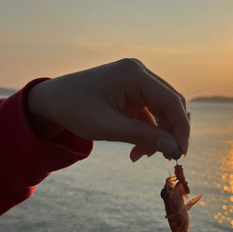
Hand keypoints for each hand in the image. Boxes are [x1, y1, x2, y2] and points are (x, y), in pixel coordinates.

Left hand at [26, 58, 188, 160]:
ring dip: (157, 135)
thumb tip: (173, 148)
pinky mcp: (132, 93)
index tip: (181, 153)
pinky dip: (147, 132)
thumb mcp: (107, 127)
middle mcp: (139, 73)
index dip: (180, 128)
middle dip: (170, 133)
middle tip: (168, 157)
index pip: (171, 101)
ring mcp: (136, 82)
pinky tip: (136, 151)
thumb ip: (142, 136)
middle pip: (170, 104)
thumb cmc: (74, 110)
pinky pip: (150, 114)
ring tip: (142, 156)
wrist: (51, 101)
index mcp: (134, 74)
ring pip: (162, 111)